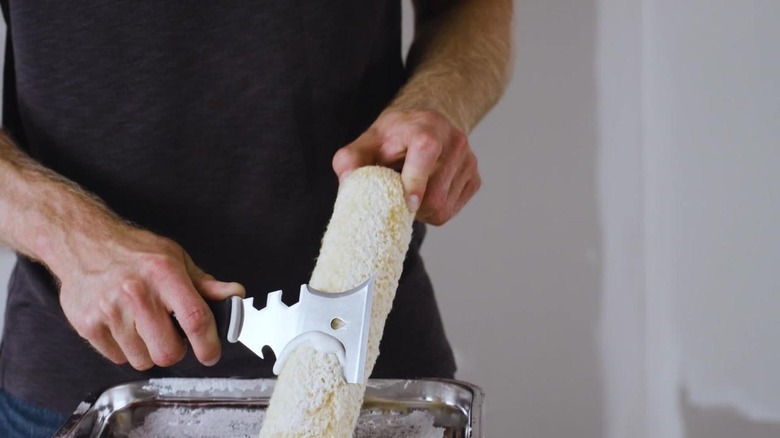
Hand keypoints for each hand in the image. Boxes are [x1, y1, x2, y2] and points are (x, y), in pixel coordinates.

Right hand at [56, 225, 244, 369]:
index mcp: (164, 274)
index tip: (211, 354)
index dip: (208, 344)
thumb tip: (235, 294)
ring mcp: (109, 311)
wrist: (83, 242)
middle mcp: (137, 293)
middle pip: (168, 352)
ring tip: (143, 326)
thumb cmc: (133, 251)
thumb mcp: (174, 258)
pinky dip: (125, 349)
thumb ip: (204, 283)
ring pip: (143, 360)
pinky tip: (124, 326)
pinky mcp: (88, 325)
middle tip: (171, 335)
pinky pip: (118, 358)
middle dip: (175, 350)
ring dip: (148, 350)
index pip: (195, 319)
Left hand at [332, 110, 480, 225]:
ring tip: (410, 192)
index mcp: (426, 127)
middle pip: (435, 195)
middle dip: (412, 206)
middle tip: (396, 198)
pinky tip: (425, 193)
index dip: (415, 181)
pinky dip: (435, 210)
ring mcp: (468, 161)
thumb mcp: (367, 141)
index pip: (426, 152)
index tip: (406, 202)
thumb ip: (349, 160)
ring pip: (444, 208)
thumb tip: (347, 184)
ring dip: (422, 210)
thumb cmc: (394, 136)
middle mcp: (454, 141)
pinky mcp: (475, 178)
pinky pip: (452, 210)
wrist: (427, 124)